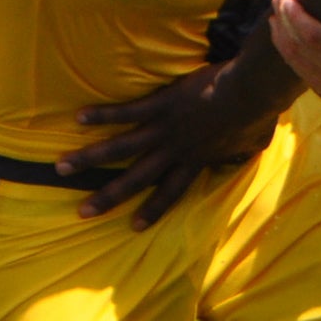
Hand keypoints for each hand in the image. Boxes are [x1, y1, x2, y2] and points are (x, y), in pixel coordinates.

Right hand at [59, 61, 281, 229]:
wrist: (250, 93)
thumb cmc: (258, 115)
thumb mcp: (253, 142)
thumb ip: (243, 150)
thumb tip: (252, 150)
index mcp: (197, 162)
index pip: (172, 193)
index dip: (152, 210)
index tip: (133, 227)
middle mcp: (175, 152)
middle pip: (137, 180)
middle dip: (108, 197)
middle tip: (82, 212)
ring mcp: (165, 129)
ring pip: (120, 149)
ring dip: (89, 158)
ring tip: (62, 166)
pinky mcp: (160, 105)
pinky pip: (126, 113)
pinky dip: (102, 115)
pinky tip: (79, 118)